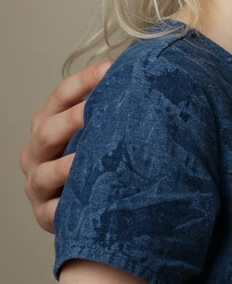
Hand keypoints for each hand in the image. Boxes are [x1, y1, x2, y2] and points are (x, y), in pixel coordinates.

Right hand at [19, 62, 110, 230]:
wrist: (86, 204)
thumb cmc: (92, 159)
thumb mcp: (95, 130)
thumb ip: (108, 108)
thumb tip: (143, 76)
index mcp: (47, 124)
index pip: (61, 96)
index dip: (83, 81)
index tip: (110, 69)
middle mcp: (36, 153)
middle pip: (47, 130)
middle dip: (72, 118)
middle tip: (98, 110)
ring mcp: (37, 185)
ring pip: (44, 172)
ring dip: (65, 164)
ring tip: (89, 155)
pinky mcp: (44, 214)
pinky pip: (51, 210)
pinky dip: (65, 201)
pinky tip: (83, 194)